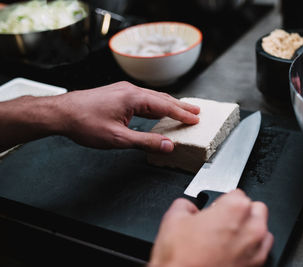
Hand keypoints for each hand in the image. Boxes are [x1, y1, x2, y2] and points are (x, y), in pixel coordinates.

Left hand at [55, 81, 199, 150]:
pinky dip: (156, 105)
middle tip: (196, 111)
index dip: (182, 114)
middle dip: (181, 106)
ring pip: (153, 97)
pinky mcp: (118, 94)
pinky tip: (158, 110)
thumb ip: (145, 142)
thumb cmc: (85, 123)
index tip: (196, 118)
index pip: (165, 106)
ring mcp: (124, 91)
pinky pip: (144, 98)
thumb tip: (167, 145)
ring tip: (182, 109)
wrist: (61, 113)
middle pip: (163, 98)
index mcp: (133, 98)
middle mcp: (131, 90)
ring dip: (169, 104)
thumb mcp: (118, 138)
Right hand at [149, 189, 273, 266]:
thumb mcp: (172, 219)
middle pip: (254, 208)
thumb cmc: (181, 260)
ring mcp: (257, 249)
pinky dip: (251, 249)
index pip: (236, 193)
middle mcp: (252, 227)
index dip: (222, 201)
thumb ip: (185, 204)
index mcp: (235, 209)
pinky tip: (233, 252)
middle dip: (240, 212)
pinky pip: (261, 251)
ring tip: (228, 237)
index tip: (215, 209)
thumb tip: (188, 207)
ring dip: (248, 230)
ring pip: (261, 229)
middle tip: (222, 221)